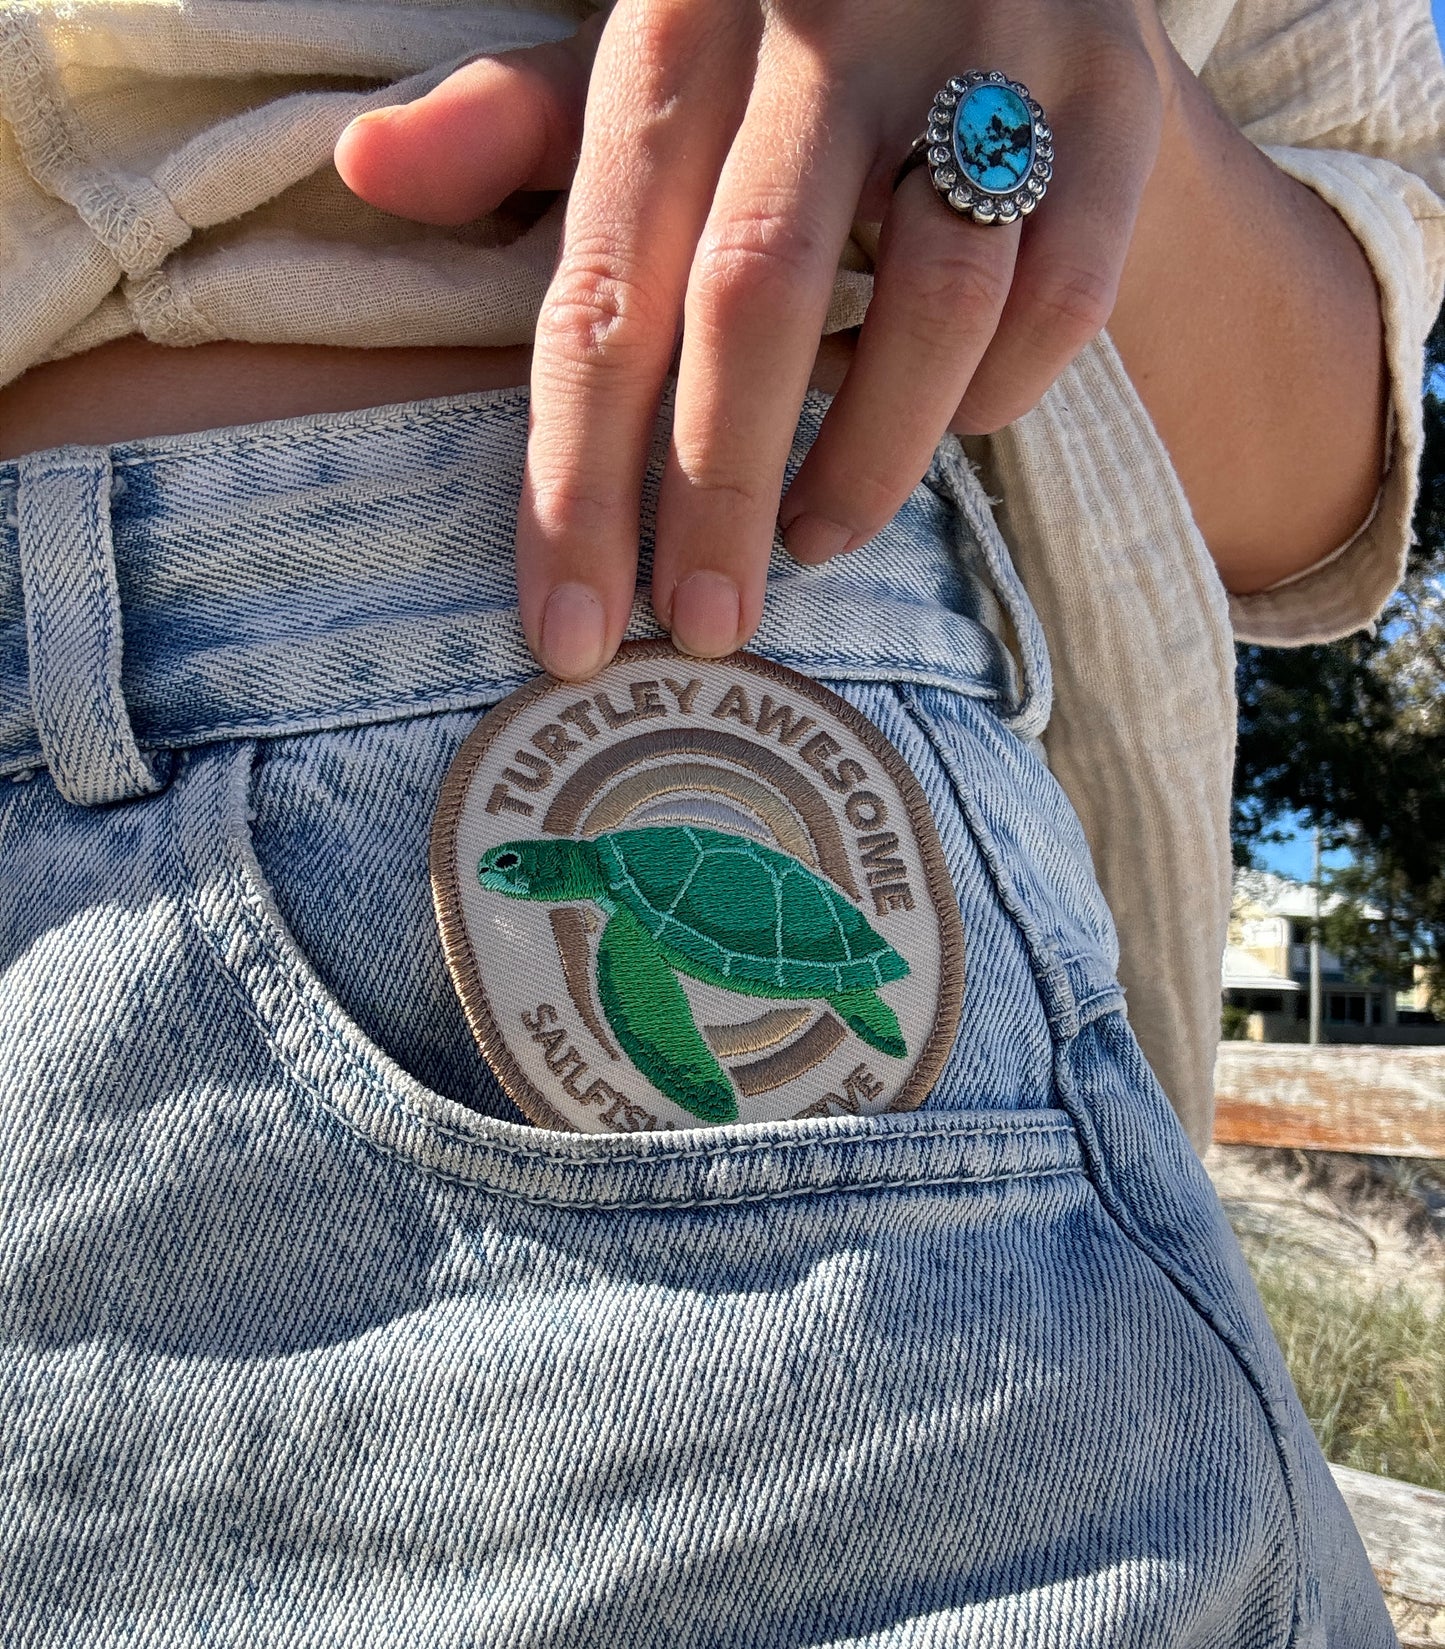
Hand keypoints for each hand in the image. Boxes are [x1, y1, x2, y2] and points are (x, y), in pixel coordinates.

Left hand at [338, 0, 1171, 677]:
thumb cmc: (788, 45)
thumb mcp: (652, 60)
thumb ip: (520, 126)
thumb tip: (367, 168)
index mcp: (681, 14)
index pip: (604, 282)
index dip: (577, 478)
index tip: (569, 633)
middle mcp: (830, 14)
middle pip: (752, 298)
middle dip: (716, 498)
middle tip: (700, 634)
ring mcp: (988, 46)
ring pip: (932, 303)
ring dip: (867, 463)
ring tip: (814, 543)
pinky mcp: (1114, 102)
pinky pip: (1059, 300)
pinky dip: (995, 399)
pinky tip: (943, 432)